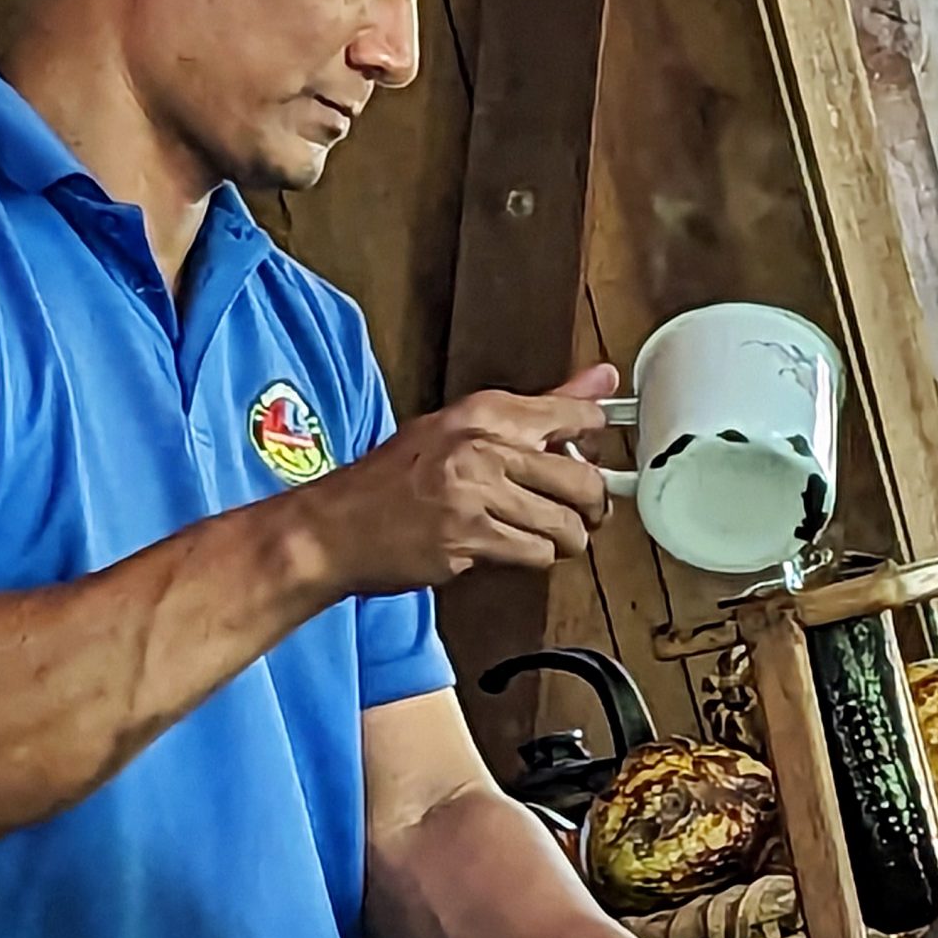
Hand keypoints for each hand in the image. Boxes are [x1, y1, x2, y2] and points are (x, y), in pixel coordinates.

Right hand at [302, 363, 618, 596]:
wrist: (332, 529)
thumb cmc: (390, 483)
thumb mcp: (458, 429)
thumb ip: (538, 409)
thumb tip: (604, 379)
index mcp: (481, 412)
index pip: (574, 414)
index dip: (596, 442)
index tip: (595, 454)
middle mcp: (480, 446)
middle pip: (582, 479)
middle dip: (592, 507)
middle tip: (581, 513)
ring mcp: (475, 493)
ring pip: (566, 524)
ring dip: (564, 540)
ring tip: (541, 537)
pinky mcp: (469, 538)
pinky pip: (535, 553)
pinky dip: (531, 559)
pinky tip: (507, 550)